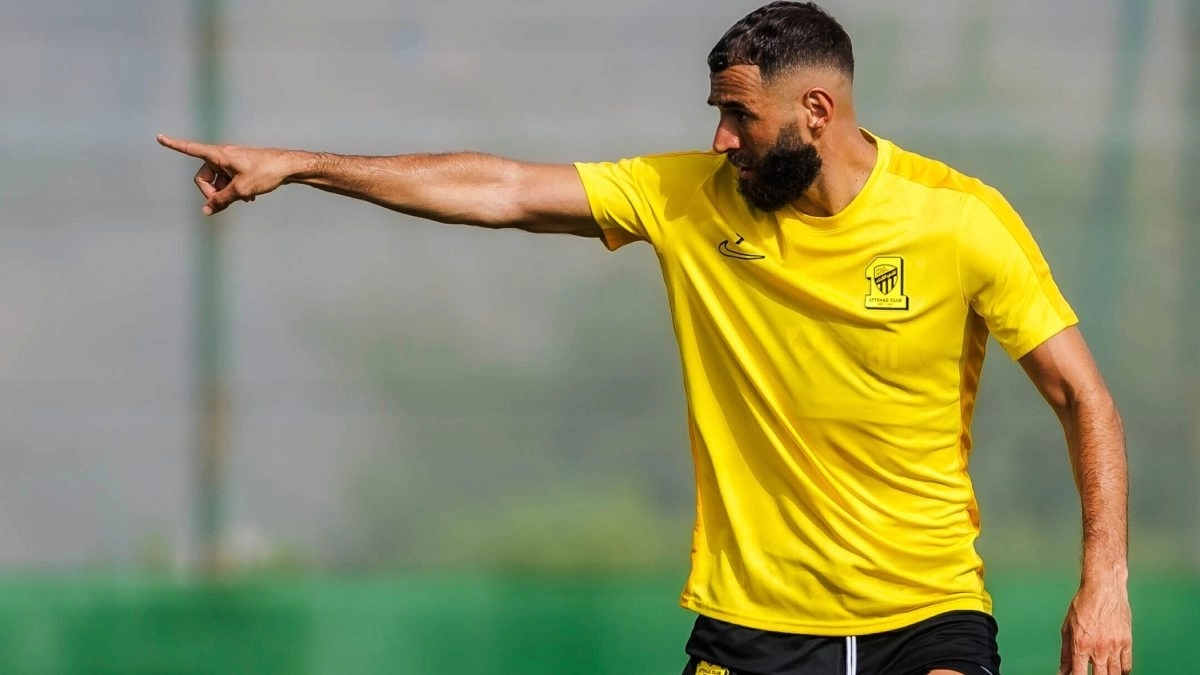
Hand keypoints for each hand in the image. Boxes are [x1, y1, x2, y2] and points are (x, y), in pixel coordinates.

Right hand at [157, 134, 294, 214]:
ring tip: (246, 198)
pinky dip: (235, 190)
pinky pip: (228, 181)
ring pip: (218, 182)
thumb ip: (221, 200)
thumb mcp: (241, 189)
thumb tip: (205, 211)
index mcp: (218, 154)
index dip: (174, 145)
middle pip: (203, 177)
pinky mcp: (240, 168)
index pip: (190, 149)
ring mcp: (231, 162)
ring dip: (226, 193)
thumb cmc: (265, 172)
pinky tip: (250, 198)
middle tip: (226, 202)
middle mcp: (222, 155)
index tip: (159, 137)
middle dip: (211, 192)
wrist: (288, 166)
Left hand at [1058, 579, 1132, 674]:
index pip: (1079, 674)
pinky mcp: (1127, 642)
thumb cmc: (1083, 605)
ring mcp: (1115, 646)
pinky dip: (1122, 672)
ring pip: (1115, 674)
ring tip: (1102, 673)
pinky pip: (1127, 666)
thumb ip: (1066, 653)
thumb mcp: (1067, 628)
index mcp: (1081, 644)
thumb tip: (1062, 672)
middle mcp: (1099, 648)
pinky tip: (1116, 672)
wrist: (1104, 588)